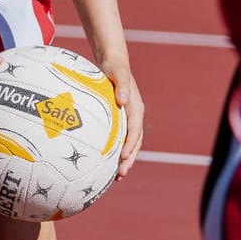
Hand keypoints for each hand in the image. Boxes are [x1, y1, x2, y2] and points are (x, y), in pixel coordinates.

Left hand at [99, 53, 143, 177]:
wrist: (114, 63)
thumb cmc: (114, 67)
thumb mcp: (117, 73)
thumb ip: (121, 86)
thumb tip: (123, 100)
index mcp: (136, 108)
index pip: (135, 130)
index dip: (130, 145)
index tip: (123, 157)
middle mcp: (134, 116)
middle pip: (135, 142)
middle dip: (129, 159)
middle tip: (120, 174)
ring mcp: (128, 119)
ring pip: (129, 144)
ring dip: (125, 160)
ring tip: (117, 176)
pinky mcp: (120, 120)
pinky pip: (120, 138)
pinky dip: (116, 151)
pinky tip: (104, 162)